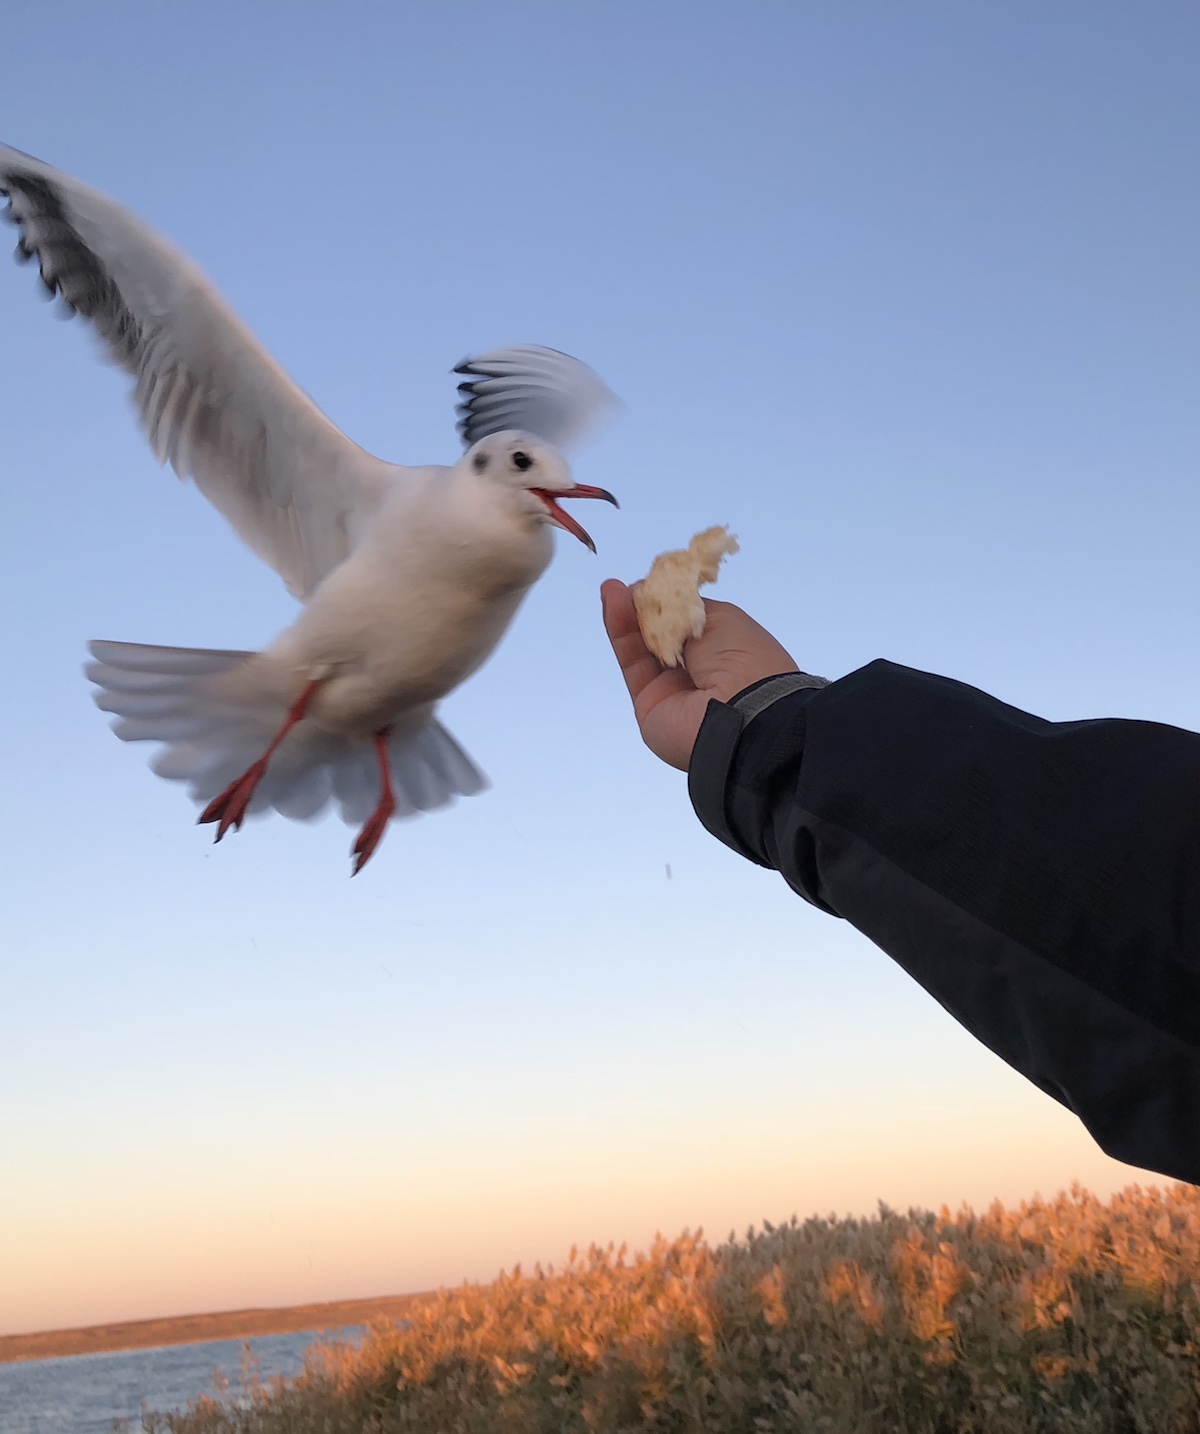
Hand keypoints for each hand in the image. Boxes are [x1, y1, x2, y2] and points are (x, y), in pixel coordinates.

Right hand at [601, 579, 798, 770]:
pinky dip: (620, 632)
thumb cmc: (744, 662)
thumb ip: (681, 608)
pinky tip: (612, 602)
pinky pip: (632, 663)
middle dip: (645, 606)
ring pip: (643, 647)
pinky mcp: (648, 703)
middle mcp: (699, 671)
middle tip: (628, 585)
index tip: (656, 581)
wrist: (744, 714)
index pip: (689, 620)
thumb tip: (652, 594)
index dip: (671, 599)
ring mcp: (673, 688)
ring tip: (611, 588)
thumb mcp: (719, 620)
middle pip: (662, 633)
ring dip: (626, 615)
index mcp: (725, 650)